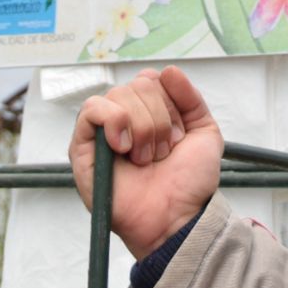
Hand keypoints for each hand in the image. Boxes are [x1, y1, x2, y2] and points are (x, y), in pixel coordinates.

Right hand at [69, 66, 222, 257]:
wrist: (176, 216)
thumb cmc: (188, 183)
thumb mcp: (204, 133)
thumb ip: (191, 98)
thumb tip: (168, 70)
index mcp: (150, 112)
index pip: (152, 78)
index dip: (170, 103)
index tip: (179, 136)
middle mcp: (125, 118)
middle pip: (138, 84)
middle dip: (159, 119)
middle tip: (162, 152)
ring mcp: (103, 131)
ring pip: (119, 95)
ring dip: (142, 127)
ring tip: (145, 158)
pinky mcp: (82, 146)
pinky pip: (91, 110)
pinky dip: (114, 121)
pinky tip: (124, 146)